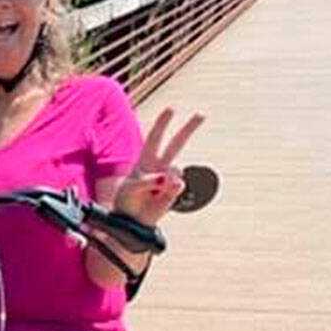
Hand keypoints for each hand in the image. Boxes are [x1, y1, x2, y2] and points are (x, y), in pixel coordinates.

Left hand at [113, 108, 205, 225]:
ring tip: (151, 191)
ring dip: (165, 178)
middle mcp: (160, 166)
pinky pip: (177, 185)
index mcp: (145, 161)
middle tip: (202, 114)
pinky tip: (160, 195)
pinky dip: (168, 190)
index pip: (155, 138)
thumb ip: (146, 181)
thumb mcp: (129, 189)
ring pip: (177, 168)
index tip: (172, 108)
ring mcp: (169, 179)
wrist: (133, 222)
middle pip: (177, 144)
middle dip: (189, 128)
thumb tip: (168, 179)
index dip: (163, 123)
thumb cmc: (127, 202)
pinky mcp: (174, 192)